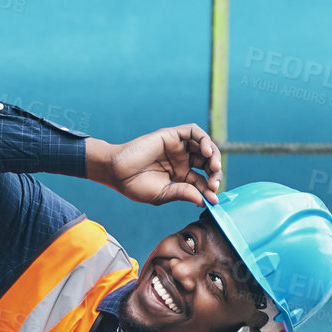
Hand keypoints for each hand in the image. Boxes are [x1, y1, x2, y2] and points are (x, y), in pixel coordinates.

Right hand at [88, 124, 222, 207]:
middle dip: (215, 173)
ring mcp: (177, 147)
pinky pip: (193, 132)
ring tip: (213, 167)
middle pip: (207, 163)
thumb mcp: (163, 194)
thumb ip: (183, 194)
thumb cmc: (134, 185)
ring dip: (214, 155)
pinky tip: (206, 152)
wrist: (115, 171)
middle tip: (214, 184)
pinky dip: (204, 139)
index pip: (202, 181)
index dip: (210, 190)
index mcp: (181, 175)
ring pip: (204, 146)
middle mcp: (182, 160)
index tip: (213, 199)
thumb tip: (204, 200)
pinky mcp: (171, 136)